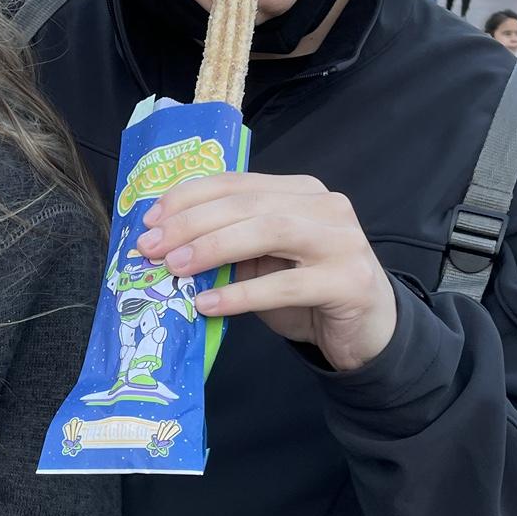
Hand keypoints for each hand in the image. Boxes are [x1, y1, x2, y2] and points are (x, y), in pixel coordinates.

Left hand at [137, 172, 397, 372]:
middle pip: (247, 204)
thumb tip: (165, 247)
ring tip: (175, 269)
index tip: (149, 220)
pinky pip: (286, 284)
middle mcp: (324, 206)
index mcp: (299, 192)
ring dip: (213, 248)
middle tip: (150, 248)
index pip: (235, 182)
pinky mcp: (348, 281)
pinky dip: (241, 294)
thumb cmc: (306, 293)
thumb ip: (228, 247)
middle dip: (190, 223)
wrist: (367, 333)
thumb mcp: (262, 263)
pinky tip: (208, 305)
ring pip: (268, 231)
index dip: (188, 197)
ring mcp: (341, 240)